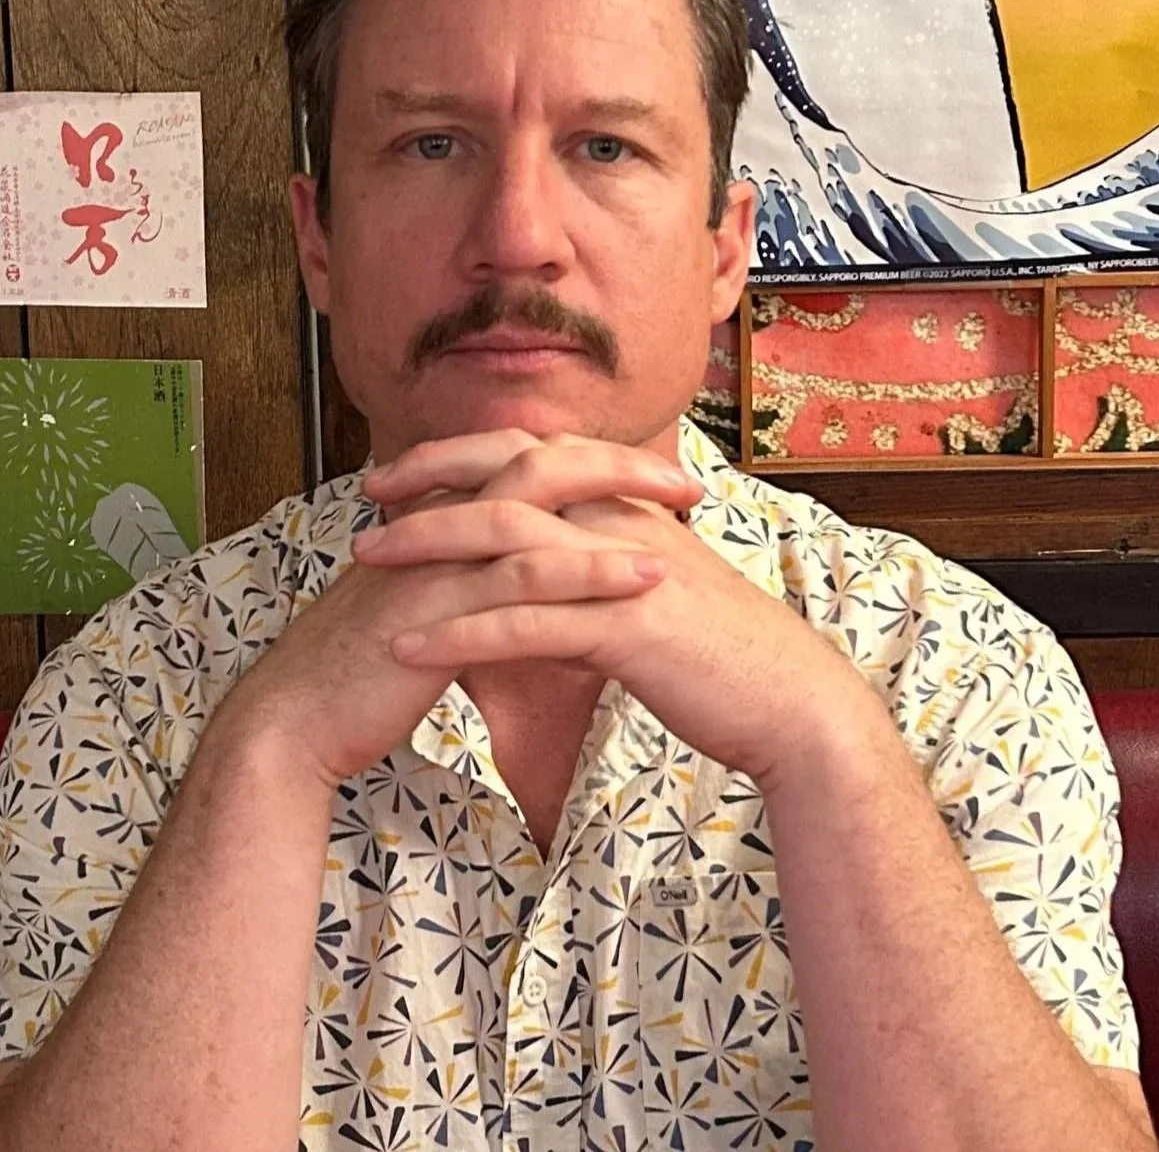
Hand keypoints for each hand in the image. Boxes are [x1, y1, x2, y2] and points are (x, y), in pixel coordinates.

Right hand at [219, 431, 697, 788]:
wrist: (295, 722)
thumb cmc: (359, 676)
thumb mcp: (427, 622)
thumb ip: (472, 600)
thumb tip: (527, 611)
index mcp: (438, 520)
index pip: (524, 466)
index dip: (591, 465)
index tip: (653, 480)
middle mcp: (438, 524)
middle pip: (539, 461)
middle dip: (616, 464)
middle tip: (683, 482)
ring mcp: (435, 559)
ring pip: (537, 507)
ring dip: (617, 508)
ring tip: (683, 517)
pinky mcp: (439, 605)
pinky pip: (524, 576)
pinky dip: (590, 570)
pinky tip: (643, 578)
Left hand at [352, 433, 872, 784]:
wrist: (792, 704)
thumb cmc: (722, 660)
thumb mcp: (647, 608)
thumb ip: (590, 594)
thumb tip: (539, 608)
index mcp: (627, 510)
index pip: (532, 455)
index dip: (464, 454)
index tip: (406, 469)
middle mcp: (621, 523)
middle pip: (507, 476)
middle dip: (430, 480)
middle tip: (367, 494)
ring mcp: (622, 571)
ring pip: (505, 540)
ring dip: (427, 546)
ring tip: (367, 561)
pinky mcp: (623, 628)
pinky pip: (523, 623)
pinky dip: (458, 632)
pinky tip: (406, 647)